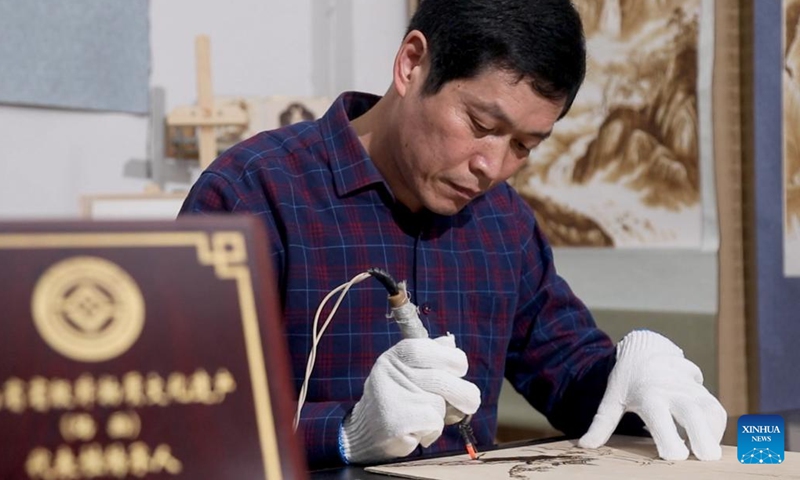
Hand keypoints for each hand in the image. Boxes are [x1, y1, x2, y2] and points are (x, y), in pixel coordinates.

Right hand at [340, 335, 480, 463]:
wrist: (367, 430)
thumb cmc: (397, 397)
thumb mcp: (410, 370)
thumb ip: (431, 356)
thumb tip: (451, 343)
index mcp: (397, 355)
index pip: (434, 350)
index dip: (454, 360)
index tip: (459, 371)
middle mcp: (391, 371)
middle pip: (441, 378)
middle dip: (463, 392)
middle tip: (470, 401)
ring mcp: (392, 395)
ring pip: (438, 403)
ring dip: (440, 414)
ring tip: (424, 415)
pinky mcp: (396, 421)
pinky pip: (433, 422)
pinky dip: (432, 430)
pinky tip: (417, 430)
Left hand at [578, 330, 726, 460]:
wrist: (644, 350)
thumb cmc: (626, 380)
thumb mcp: (611, 399)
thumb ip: (601, 424)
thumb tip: (584, 445)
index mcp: (647, 395)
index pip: (660, 417)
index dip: (669, 439)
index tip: (674, 456)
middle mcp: (671, 389)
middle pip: (693, 413)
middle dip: (703, 437)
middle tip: (706, 459)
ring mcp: (689, 387)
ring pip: (710, 409)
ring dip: (713, 432)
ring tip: (705, 452)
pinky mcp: (701, 387)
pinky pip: (715, 408)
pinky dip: (716, 425)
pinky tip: (708, 438)